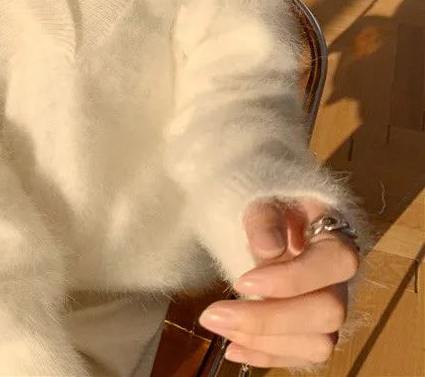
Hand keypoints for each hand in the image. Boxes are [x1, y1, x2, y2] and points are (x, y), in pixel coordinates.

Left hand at [199, 197, 360, 367]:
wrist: (269, 218)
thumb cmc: (268, 203)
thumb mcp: (262, 197)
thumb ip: (264, 218)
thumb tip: (268, 249)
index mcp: (337, 237)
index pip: (335, 263)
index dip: (292, 279)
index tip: (241, 281)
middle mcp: (341, 279)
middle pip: (328, 312)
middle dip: (269, 319)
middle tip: (214, 315)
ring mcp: (329, 308)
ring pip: (318, 343)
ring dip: (265, 342)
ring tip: (219, 326)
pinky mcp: (313, 330)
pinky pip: (301, 356)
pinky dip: (267, 356)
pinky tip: (232, 349)